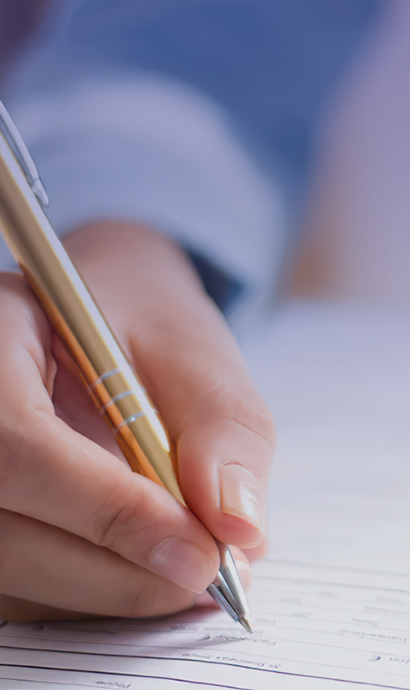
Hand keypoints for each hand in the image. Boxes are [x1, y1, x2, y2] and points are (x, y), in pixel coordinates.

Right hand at [0, 222, 273, 621]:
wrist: (105, 311)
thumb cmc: (141, 316)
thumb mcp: (192, 346)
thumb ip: (220, 425)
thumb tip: (236, 525)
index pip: (19, 441)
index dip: (106, 507)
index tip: (198, 549)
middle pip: (6, 525)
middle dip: (115, 568)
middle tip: (206, 575)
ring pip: (13, 562)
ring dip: (107, 586)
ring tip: (186, 569)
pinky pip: (27, 570)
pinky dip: (92, 584)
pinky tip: (147, 566)